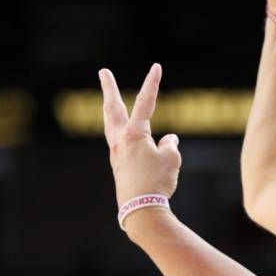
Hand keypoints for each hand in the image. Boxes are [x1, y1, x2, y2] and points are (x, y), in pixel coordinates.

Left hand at [99, 63, 181, 206]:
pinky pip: (119, 143)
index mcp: (135, 134)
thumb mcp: (171, 159)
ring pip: (110, 125)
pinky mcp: (119, 167)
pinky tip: (128, 138)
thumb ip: (170, 145)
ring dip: (109, 110)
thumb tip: (168, 140)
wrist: (140, 208)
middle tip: (103, 72)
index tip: (156, 67)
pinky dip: (122, 134)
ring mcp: (117, 154)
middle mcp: (121, 141)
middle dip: (109, 88)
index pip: (145, 103)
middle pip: (112, 108)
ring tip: (109, 100)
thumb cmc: (157, 182)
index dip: (152, 84)